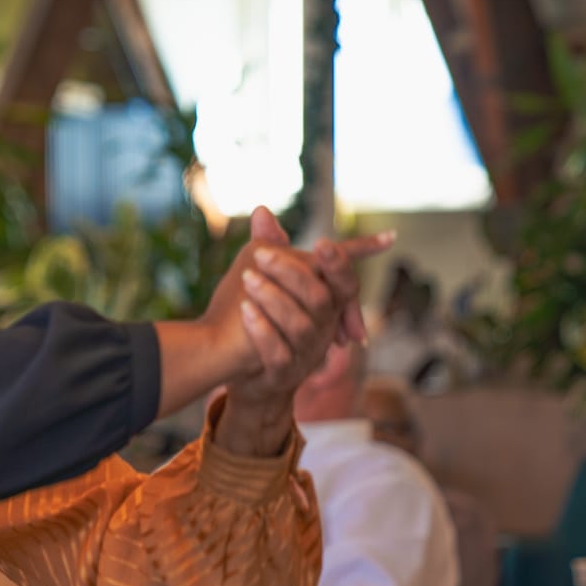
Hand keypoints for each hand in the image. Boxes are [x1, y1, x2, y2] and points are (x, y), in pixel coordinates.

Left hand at [204, 207, 392, 452]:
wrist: (240, 368)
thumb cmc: (261, 318)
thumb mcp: (269, 283)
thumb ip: (270, 248)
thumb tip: (261, 210)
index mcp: (325, 307)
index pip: (345, 283)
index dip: (339, 263)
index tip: (321, 243)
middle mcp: (323, 331)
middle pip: (321, 299)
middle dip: (292, 273)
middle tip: (260, 253)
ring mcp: (305, 355)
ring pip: (302, 327)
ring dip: (274, 299)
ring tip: (247, 278)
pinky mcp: (281, 374)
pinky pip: (278, 354)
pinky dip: (263, 331)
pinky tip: (244, 310)